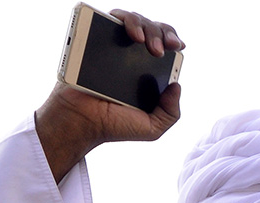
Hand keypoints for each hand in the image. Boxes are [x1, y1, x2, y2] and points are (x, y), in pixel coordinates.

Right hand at [35, 9, 184, 181]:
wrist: (82, 121)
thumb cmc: (113, 125)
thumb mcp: (152, 127)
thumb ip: (171, 112)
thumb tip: (176, 85)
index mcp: (147, 72)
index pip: (165, 46)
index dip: (173, 40)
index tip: (177, 47)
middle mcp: (131, 56)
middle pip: (154, 30)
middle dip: (163, 33)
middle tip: (161, 49)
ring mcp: (113, 45)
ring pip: (135, 20)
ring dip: (145, 26)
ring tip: (144, 43)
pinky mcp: (96, 38)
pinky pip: (113, 18)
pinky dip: (126, 21)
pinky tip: (133, 35)